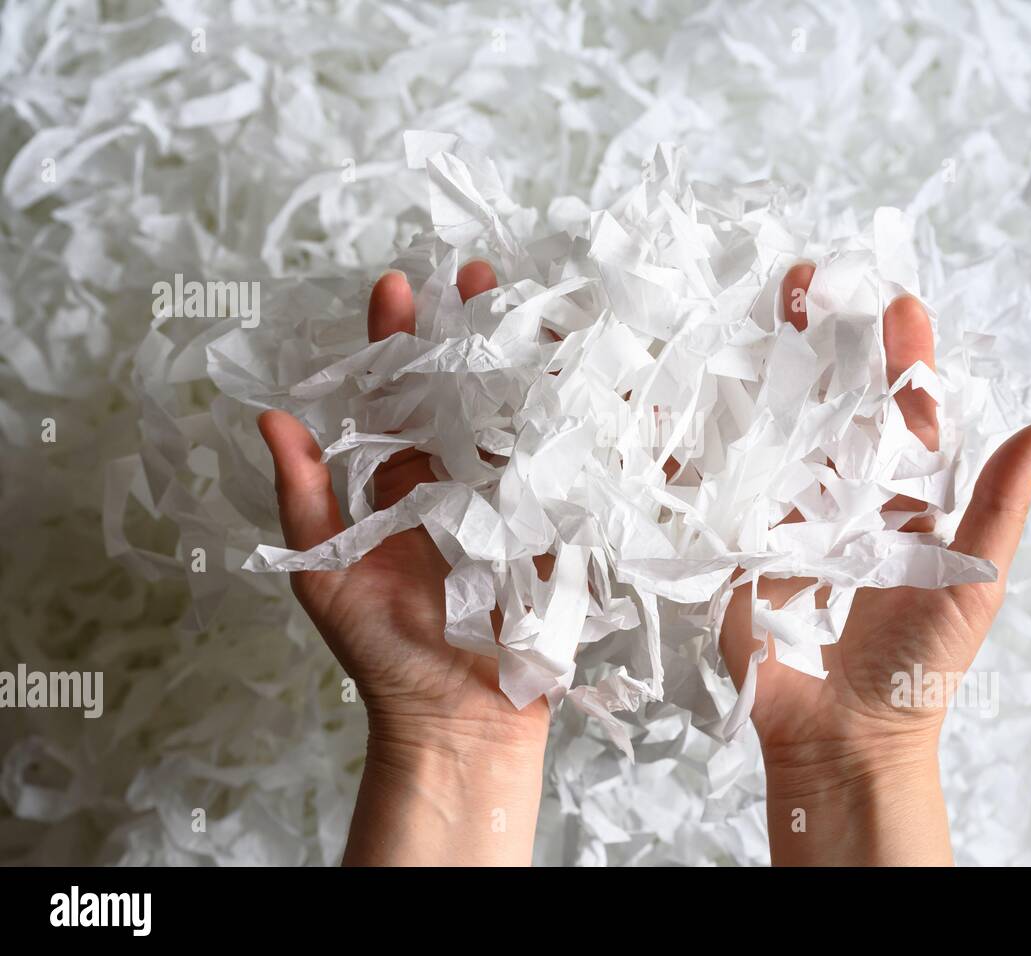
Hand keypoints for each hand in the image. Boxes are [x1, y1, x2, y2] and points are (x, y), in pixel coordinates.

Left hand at [258, 263, 547, 864]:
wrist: (456, 721)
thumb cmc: (384, 654)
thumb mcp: (326, 573)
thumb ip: (305, 497)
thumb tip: (271, 417)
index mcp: (402, 484)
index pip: (398, 396)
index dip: (396, 342)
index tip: (398, 287)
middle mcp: (458, 483)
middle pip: (466, 391)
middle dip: (474, 332)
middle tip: (481, 274)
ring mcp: (511, 502)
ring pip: (521, 418)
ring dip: (532, 364)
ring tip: (543, 311)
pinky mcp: (556, 531)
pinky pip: (571, 473)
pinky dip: (588, 430)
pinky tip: (601, 384)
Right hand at [721, 264, 1030, 864]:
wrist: (844, 734)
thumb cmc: (920, 665)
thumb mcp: (973, 580)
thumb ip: (998, 505)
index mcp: (903, 500)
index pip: (903, 412)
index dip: (902, 357)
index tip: (900, 302)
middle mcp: (843, 496)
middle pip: (831, 402)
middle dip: (822, 340)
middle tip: (809, 279)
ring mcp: (786, 516)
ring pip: (776, 429)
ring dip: (764, 369)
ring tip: (755, 311)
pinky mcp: (738, 545)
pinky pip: (722, 485)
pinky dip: (703, 439)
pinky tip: (693, 388)